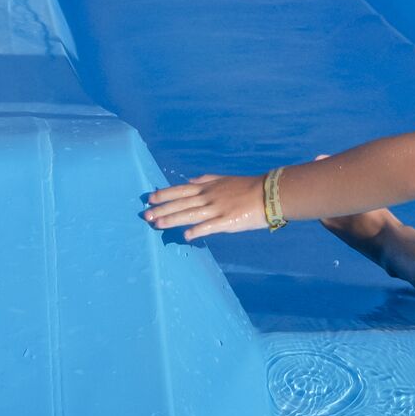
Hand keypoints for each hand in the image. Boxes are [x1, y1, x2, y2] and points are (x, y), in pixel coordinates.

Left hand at [141, 172, 273, 237]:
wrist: (268, 193)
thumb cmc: (246, 187)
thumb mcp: (223, 179)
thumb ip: (205, 180)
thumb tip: (190, 181)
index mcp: (208, 187)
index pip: (181, 190)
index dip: (165, 194)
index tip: (150, 198)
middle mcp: (209, 196)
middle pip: (181, 203)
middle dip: (162, 209)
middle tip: (146, 215)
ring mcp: (217, 209)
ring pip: (190, 214)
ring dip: (172, 219)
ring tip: (157, 224)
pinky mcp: (228, 221)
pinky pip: (209, 226)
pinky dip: (197, 230)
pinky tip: (186, 236)